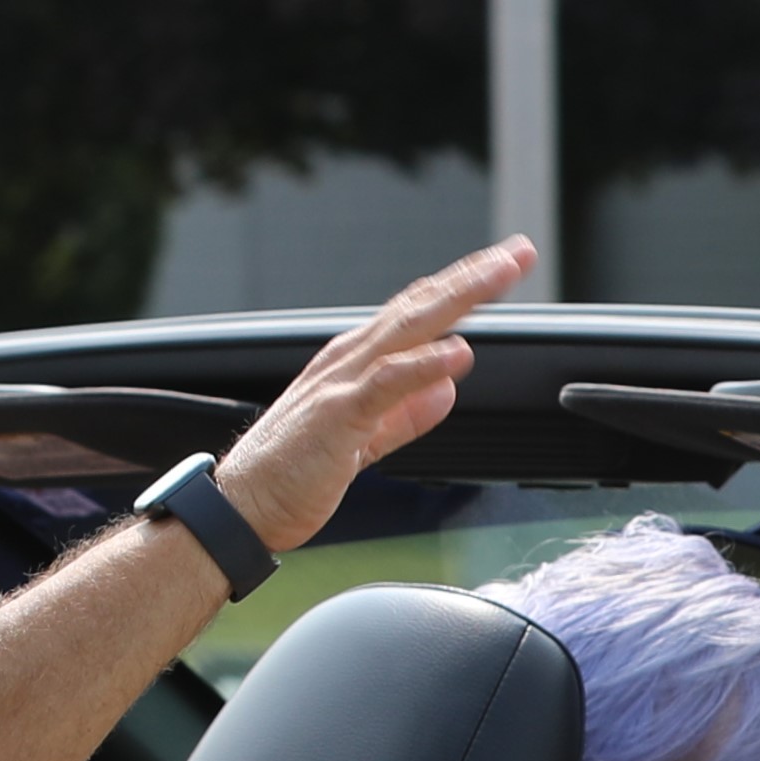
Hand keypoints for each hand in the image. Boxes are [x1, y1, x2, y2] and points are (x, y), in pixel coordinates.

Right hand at [214, 237, 535, 554]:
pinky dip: (423, 364)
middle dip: (473, 277)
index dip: (464, 288)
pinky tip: (457, 352)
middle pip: (421, 306)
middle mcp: (350, 360)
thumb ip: (406, 414)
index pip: (418, 312)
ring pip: (408, 328)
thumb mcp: (365, 440)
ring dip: (458, 299)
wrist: (239, 509)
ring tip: (500, 277)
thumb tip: (449, 385)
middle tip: (519, 252)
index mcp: (356, 363)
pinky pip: (386, 383)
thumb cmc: (290, 475)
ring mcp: (341, 383)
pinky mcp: (337, 414)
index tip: (505, 268)